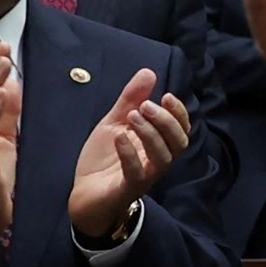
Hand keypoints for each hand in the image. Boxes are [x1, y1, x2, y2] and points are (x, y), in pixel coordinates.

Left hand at [68, 70, 191, 239]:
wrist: (83, 194)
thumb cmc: (103, 159)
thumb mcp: (114, 122)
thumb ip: (130, 99)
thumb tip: (149, 72)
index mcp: (157, 145)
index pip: (181, 130)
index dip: (179, 113)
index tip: (166, 95)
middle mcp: (156, 161)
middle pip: (179, 143)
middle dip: (166, 121)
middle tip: (145, 106)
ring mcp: (144, 176)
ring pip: (163, 158)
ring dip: (151, 134)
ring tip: (132, 116)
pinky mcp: (127, 189)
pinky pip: (136, 174)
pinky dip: (130, 154)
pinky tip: (120, 137)